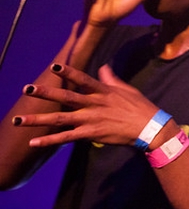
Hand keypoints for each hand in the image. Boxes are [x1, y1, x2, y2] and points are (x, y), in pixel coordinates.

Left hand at [13, 63, 162, 148]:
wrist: (148, 127)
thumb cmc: (139, 106)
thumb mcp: (126, 89)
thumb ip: (111, 78)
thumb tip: (103, 66)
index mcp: (102, 91)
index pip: (82, 79)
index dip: (68, 72)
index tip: (53, 66)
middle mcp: (93, 104)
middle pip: (65, 97)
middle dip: (45, 93)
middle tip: (27, 88)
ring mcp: (90, 120)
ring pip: (60, 119)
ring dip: (38, 120)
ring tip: (18, 120)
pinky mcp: (90, 134)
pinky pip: (66, 138)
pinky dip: (49, 141)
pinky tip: (34, 142)